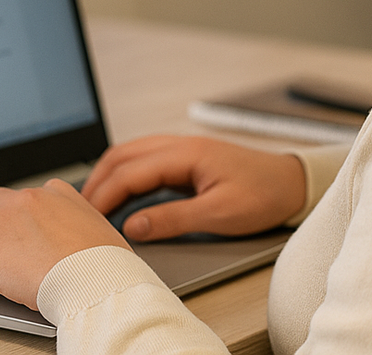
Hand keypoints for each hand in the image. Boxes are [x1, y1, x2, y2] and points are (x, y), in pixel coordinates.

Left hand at [0, 179, 130, 310]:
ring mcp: (2, 223)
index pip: (27, 192)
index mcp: (57, 195)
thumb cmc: (106, 262)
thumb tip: (88, 235)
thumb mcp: (102, 229)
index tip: (12, 221)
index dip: (15, 208)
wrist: (96, 279)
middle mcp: (26, 201)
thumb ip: (85, 223)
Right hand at [80, 135, 305, 241]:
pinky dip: (126, 176)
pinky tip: (121, 196)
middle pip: (123, 155)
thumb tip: (131, 226)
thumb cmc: (264, 195)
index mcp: (187, 154)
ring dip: (109, 176)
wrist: (294, 183)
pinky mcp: (189, 160)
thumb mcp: (219, 214)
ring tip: (92, 205)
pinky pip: (147, 161)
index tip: (85, 219)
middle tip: (78, 211)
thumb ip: (173, 219)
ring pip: (132, 155)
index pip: (130, 171)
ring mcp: (185, 150)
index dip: (103, 195)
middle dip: (96, 181)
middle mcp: (182, 145)